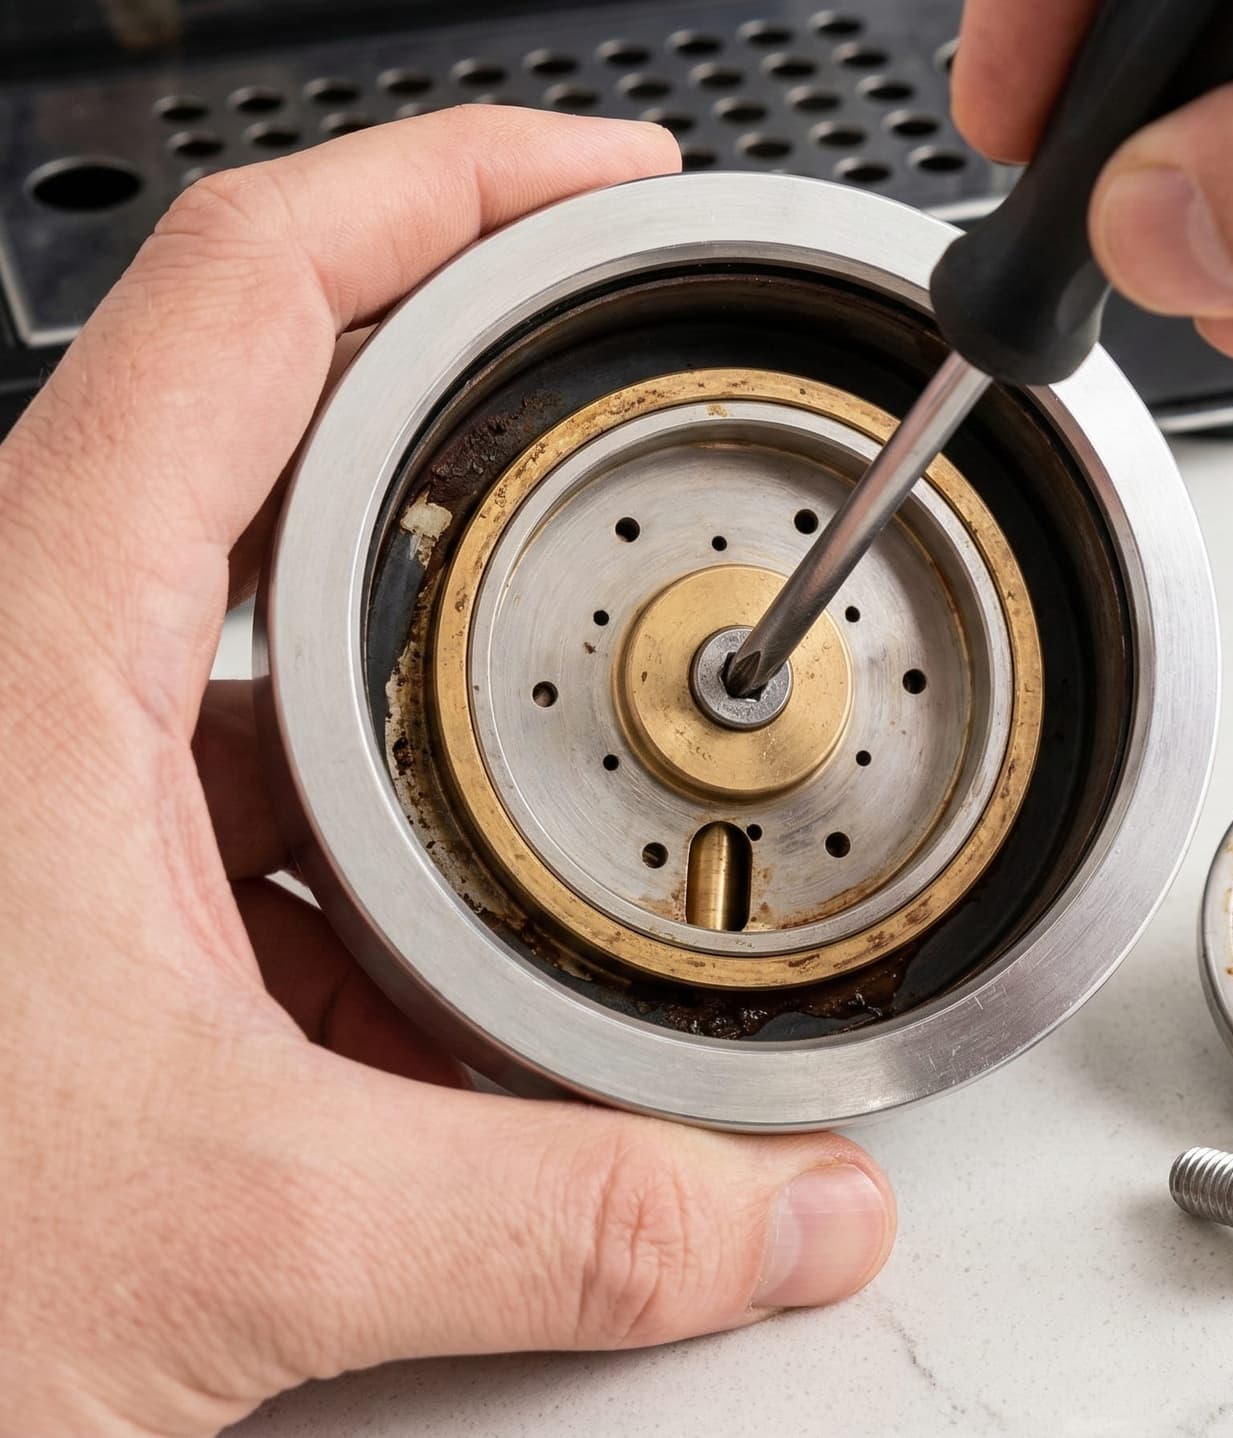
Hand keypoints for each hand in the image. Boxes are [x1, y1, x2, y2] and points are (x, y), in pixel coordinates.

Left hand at [0, 109, 894, 1437]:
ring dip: (458, 716)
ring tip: (587, 778)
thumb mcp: (241, 1231)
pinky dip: (389, 864)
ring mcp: (52, 778)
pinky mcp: (74, 881)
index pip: (256, 289)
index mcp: (39, 645)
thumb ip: (562, 1221)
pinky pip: (267, 806)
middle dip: (511, 459)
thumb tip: (786, 1214)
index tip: (612, 181)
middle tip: (658, 460)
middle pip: (306, 446)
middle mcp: (32, 670)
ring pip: (298, 663)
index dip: (454, 186)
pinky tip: (455, 976)